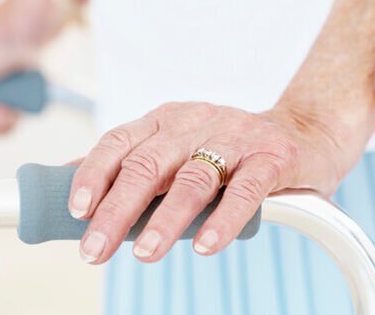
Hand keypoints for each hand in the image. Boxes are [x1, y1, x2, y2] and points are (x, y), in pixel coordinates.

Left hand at [67, 102, 348, 263]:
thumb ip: (132, 163)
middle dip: (116, 211)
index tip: (76, 211)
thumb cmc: (231, 149)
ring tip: (144, 254)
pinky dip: (222, 220)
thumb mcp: (177, 147)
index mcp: (166, 120)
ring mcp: (236, 138)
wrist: (307, 132)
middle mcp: (195, 123)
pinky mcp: (273, 157)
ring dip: (165, 220)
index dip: (94, 174)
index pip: (119, 142)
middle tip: (94, 251)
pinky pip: (244, 190)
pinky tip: (204, 246)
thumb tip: (67, 180)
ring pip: (193, 178)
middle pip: (147, 164)